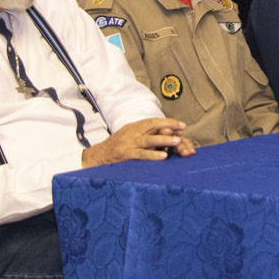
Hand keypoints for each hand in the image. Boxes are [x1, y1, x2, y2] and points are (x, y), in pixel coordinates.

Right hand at [81, 117, 195, 167]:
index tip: (181, 125)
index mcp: (133, 127)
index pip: (153, 122)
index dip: (168, 122)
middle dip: (169, 127)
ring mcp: (128, 144)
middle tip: (182, 129)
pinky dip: (153, 155)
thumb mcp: (128, 135)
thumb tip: (165, 132)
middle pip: (152, 127)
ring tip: (177, 141)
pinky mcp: (126, 156)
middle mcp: (131, 133)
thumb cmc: (116, 147)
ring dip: (164, 140)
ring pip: (149, 140)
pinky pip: (141, 155)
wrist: (96, 157)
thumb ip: (144, 133)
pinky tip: (163, 156)